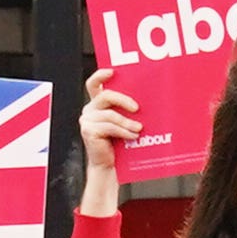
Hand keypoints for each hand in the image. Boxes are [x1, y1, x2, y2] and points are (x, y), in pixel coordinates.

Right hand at [75, 75, 144, 210]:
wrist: (110, 165)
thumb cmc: (120, 142)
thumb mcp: (125, 121)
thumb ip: (128, 110)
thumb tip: (149, 98)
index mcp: (97, 103)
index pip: (94, 84)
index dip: (101, 75)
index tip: (113, 72)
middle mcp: (89, 109)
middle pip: (106, 96)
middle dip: (123, 99)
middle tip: (138, 108)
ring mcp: (87, 120)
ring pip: (110, 114)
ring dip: (127, 122)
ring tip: (139, 128)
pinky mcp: (88, 131)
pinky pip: (109, 127)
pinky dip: (123, 131)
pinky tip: (132, 136)